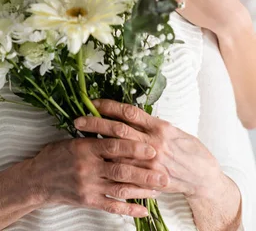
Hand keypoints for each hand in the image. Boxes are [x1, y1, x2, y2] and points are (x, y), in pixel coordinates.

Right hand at [31, 134, 168, 217]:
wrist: (37, 179)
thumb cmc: (56, 155)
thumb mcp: (73, 140)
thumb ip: (94, 137)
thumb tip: (118, 129)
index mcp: (85, 148)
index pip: (113, 145)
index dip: (134, 147)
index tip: (151, 147)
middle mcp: (88, 167)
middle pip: (121, 169)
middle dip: (144, 172)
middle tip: (163, 172)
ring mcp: (88, 186)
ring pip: (119, 189)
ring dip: (141, 190)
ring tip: (158, 189)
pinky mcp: (88, 201)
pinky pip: (112, 207)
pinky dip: (129, 209)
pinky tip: (143, 210)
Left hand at [74, 100, 223, 200]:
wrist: (205, 177)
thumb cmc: (190, 150)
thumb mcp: (173, 130)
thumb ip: (151, 124)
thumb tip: (130, 115)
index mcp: (159, 127)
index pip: (128, 112)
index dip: (108, 106)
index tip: (92, 102)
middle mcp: (154, 143)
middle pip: (118, 130)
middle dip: (95, 124)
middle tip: (77, 120)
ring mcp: (151, 163)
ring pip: (119, 152)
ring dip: (98, 146)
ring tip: (80, 142)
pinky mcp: (151, 179)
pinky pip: (127, 175)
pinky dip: (111, 170)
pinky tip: (96, 168)